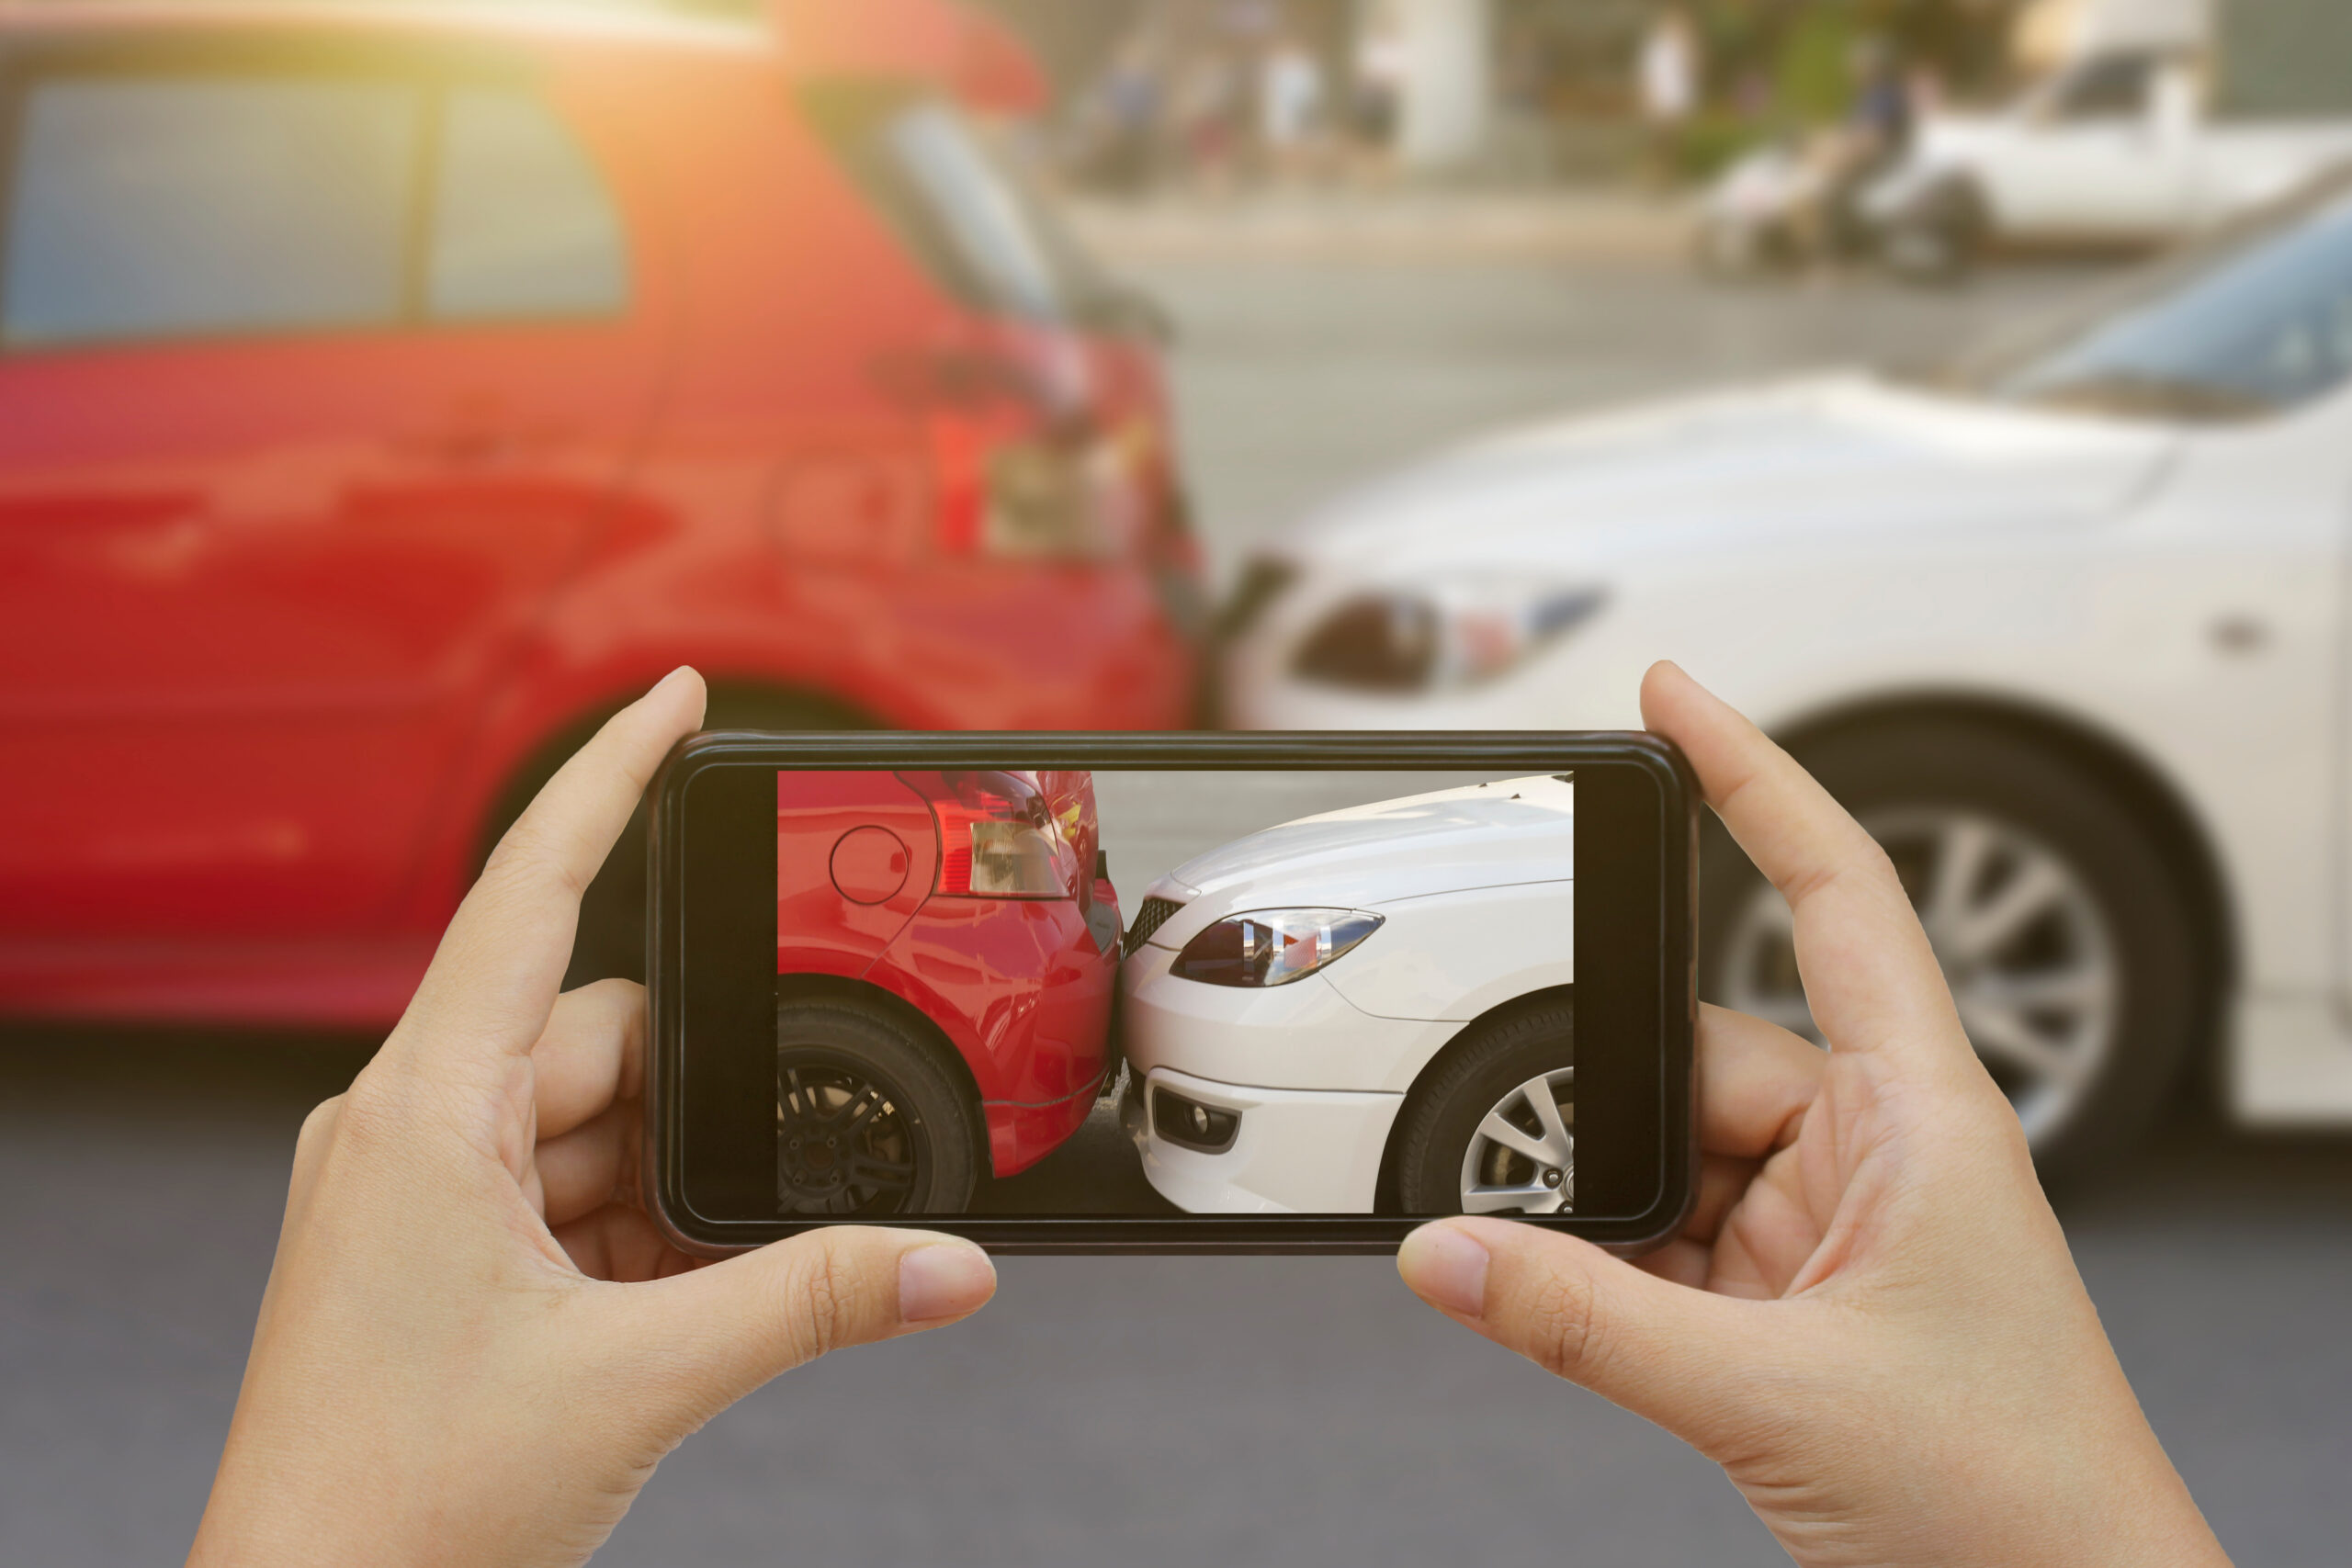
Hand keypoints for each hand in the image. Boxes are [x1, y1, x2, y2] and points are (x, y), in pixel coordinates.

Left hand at [189, 670, 997, 1567]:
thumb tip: (947, 1264)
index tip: (676, 696)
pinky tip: (673, 1310)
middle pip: (603, 1039)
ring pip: (597, 1127)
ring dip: (672, 1192)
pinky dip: (641, 1239)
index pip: (531, 891)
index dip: (611, 777)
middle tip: (769, 1182)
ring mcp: (421, 1195)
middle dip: (700, 1103)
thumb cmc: (395, 1512)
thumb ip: (811, 1303)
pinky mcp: (441, 1255)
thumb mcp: (639, 1383)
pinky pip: (574, 1198)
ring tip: (692, 1299)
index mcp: (422, 1112)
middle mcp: (410, 1129)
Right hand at [1397, 663, 2229, 1567]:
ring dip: (1611, 1209)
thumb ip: (1585, 1323)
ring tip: (1567, 1268)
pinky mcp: (1790, 1298)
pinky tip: (1582, 1301)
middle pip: (1700, 1051)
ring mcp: (1829, 1225)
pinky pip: (1667, 1240)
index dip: (1756, 778)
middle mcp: (1876, 1148)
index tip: (1675, 698)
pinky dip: (1612, 1267)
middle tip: (1538, 1166)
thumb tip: (1446, 1254)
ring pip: (1670, 1154)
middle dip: (1611, 1105)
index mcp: (1922, 1113)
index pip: (1833, 894)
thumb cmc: (2017, 1498)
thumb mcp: (1773, 1396)